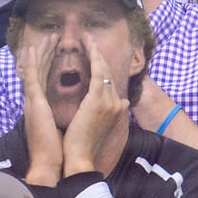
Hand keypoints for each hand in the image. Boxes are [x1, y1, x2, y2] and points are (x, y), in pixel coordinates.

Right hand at [18, 37, 63, 185]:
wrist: (51, 164)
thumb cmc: (60, 152)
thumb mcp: (69, 128)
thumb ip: (75, 117)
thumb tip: (91, 111)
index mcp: (43, 107)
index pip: (48, 80)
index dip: (52, 64)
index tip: (57, 51)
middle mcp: (36, 102)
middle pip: (41, 71)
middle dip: (47, 53)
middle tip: (53, 37)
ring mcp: (33, 101)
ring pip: (36, 69)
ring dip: (41, 52)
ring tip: (48, 36)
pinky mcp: (34, 103)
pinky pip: (32, 77)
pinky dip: (32, 62)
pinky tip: (33, 48)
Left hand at [62, 38, 130, 176]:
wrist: (79, 160)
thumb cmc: (80, 149)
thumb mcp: (95, 129)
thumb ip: (101, 115)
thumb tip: (115, 105)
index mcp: (116, 111)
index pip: (110, 84)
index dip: (102, 69)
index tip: (94, 56)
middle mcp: (117, 104)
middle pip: (109, 74)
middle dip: (99, 56)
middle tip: (89, 40)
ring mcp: (110, 101)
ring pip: (104, 69)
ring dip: (96, 51)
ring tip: (87, 38)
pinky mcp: (98, 100)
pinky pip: (98, 71)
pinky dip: (93, 55)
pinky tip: (88, 43)